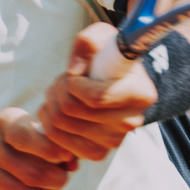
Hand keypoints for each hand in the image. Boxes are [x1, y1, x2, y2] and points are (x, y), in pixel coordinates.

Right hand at [0, 108, 77, 189]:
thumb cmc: (14, 149)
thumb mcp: (31, 137)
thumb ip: (55, 145)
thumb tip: (73, 163)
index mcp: (3, 120)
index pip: (26, 137)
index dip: (51, 150)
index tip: (67, 157)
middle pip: (32, 171)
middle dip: (57, 180)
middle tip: (63, 180)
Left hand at [37, 24, 157, 161]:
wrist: (115, 82)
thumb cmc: (108, 56)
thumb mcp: (101, 36)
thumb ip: (87, 42)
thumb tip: (74, 71)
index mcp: (140, 94)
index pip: (95, 98)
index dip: (72, 84)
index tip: (73, 74)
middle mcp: (131, 122)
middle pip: (71, 112)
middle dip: (56, 91)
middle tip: (62, 82)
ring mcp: (114, 141)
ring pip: (60, 128)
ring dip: (49, 107)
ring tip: (58, 94)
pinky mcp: (98, 153)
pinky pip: (60, 146)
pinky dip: (49, 128)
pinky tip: (57, 112)